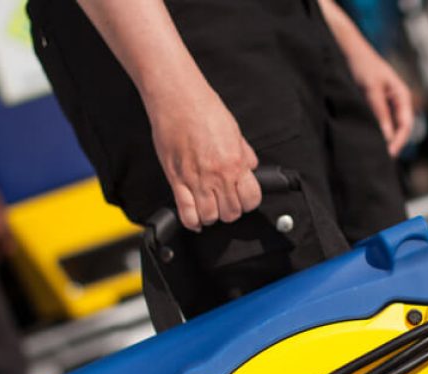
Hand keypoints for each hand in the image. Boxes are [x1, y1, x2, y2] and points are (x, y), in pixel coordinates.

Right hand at [146, 82, 261, 231]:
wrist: (177, 97)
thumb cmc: (203, 108)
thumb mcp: (234, 131)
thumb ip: (244, 153)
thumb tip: (251, 167)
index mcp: (235, 162)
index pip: (251, 199)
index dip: (249, 202)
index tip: (243, 199)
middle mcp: (217, 175)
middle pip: (231, 213)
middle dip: (230, 211)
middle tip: (226, 202)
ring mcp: (195, 179)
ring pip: (210, 217)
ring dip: (212, 217)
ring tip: (211, 207)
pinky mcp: (176, 180)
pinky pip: (186, 213)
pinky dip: (192, 222)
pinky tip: (196, 220)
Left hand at [347, 48, 414, 156]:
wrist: (349, 50)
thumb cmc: (363, 64)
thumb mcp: (371, 89)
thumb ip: (380, 112)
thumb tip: (387, 136)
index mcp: (401, 95)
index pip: (406, 125)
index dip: (399, 141)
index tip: (388, 154)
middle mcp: (396, 102)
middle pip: (400, 130)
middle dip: (393, 144)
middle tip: (381, 160)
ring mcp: (386, 105)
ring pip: (390, 128)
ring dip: (384, 140)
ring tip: (375, 154)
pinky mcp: (375, 107)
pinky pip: (380, 124)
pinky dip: (376, 134)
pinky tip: (368, 142)